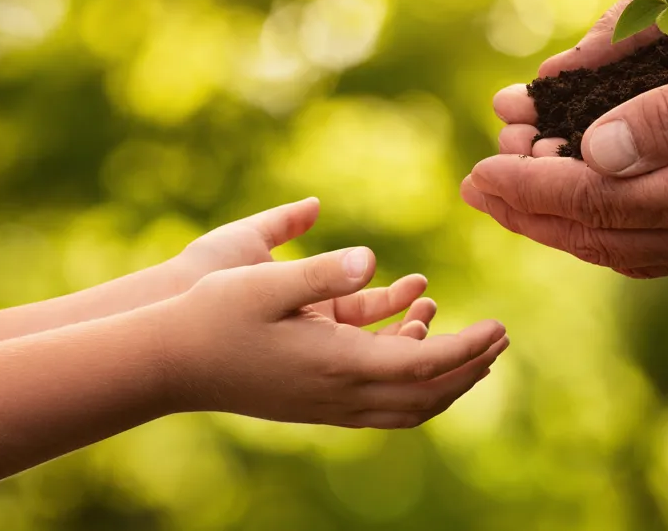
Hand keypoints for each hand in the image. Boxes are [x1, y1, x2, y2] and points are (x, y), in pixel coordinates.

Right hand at [157, 211, 508, 427]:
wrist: (166, 364)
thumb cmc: (212, 314)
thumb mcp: (264, 281)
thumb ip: (322, 271)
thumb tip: (371, 260)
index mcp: (335, 363)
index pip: (423, 366)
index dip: (469, 349)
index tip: (501, 328)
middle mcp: (338, 393)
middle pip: (425, 396)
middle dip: (469, 370)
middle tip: (500, 341)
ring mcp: (325, 405)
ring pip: (405, 407)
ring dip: (442, 381)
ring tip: (467, 347)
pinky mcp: (313, 402)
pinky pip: (379, 404)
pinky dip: (408, 381)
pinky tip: (408, 343)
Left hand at [464, 14, 667, 276]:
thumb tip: (591, 152)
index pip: (596, 199)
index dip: (528, 185)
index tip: (475, 170)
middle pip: (603, 235)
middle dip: (533, 211)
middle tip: (475, 188)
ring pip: (632, 247)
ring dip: (569, 222)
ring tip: (521, 196)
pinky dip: (618, 226)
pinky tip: (602, 203)